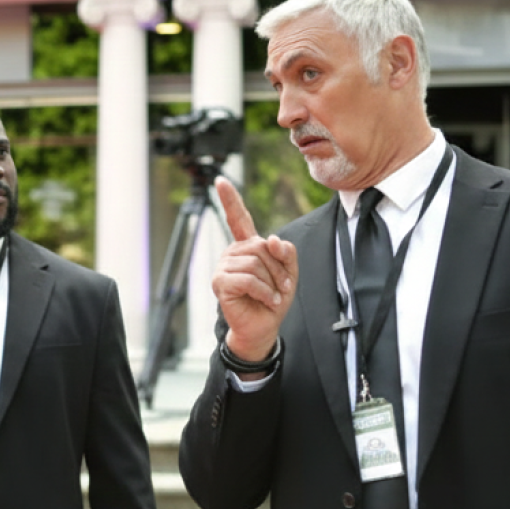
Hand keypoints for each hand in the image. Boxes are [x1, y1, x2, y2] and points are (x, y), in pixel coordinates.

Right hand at [210, 179, 297, 368]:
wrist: (263, 327)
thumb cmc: (275, 299)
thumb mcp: (289, 272)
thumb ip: (286, 252)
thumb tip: (272, 239)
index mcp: (247, 247)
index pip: (238, 219)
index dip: (230, 200)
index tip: (220, 181)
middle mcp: (232, 253)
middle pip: (261, 246)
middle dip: (278, 268)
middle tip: (282, 288)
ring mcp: (224, 267)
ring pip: (256, 263)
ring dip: (272, 283)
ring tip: (273, 296)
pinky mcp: (220, 282)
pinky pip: (249, 279)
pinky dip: (264, 291)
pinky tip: (266, 300)